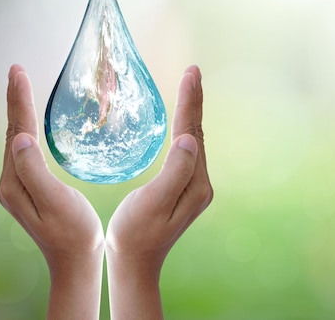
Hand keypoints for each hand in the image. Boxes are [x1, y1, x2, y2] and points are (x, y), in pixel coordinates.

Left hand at [0, 65, 103, 319]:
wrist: (76, 261)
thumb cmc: (74, 232)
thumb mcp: (55, 202)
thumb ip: (35, 171)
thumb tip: (20, 138)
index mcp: (15, 182)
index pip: (17, 132)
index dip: (19, 101)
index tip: (19, 72)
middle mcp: (11, 182)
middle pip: (13, 132)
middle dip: (15, 99)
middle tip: (17, 71)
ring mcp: (19, 186)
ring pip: (17, 139)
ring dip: (20, 111)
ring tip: (22, 88)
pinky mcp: (30, 188)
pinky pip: (26, 150)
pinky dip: (28, 129)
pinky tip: (34, 125)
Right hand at [106, 65, 212, 319]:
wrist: (135, 263)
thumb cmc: (135, 234)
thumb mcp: (153, 203)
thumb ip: (174, 172)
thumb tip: (190, 139)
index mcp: (194, 183)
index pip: (192, 133)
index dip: (190, 102)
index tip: (191, 73)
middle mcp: (200, 183)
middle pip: (197, 133)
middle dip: (195, 100)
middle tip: (193, 71)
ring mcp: (194, 186)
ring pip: (194, 140)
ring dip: (192, 112)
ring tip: (190, 86)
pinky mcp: (184, 188)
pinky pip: (187, 151)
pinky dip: (184, 128)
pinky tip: (180, 122)